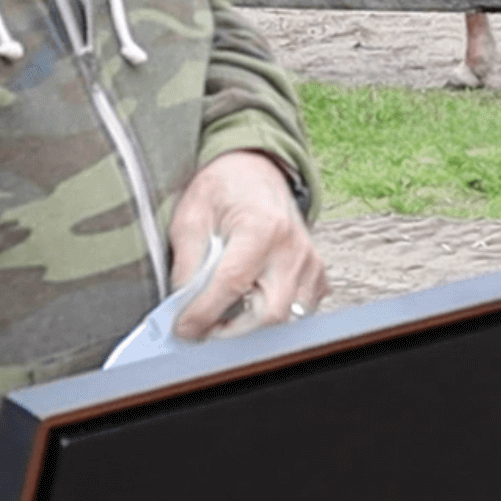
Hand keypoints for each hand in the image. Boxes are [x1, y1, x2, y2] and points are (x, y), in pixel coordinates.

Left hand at [167, 151, 325, 339]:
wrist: (256, 171)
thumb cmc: (224, 190)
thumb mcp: (191, 216)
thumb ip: (187, 262)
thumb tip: (182, 306)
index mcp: (261, 227)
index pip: (232, 284)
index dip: (204, 314)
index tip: (184, 329)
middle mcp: (292, 247)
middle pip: (270, 313)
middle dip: (234, 329)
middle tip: (205, 324)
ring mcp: (310, 261)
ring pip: (289, 318)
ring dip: (254, 324)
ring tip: (228, 309)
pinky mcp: (317, 272)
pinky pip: (302, 310)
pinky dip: (274, 313)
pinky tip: (253, 300)